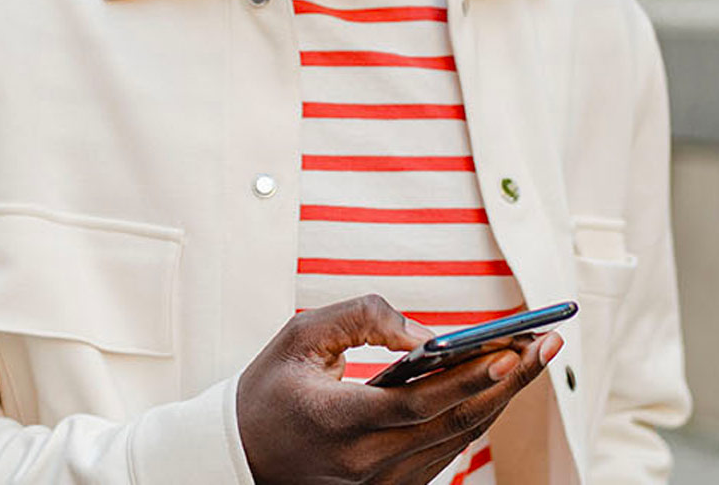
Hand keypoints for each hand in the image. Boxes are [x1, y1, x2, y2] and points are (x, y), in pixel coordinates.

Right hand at [237, 295, 561, 484]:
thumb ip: (361, 319)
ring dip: (498, 397)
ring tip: (531, 357)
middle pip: (455, 422)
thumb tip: (426, 334)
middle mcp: (368, 464)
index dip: (471, 376)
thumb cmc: (269, 390)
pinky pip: (443, 451)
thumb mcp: (300, 336)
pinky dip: (472, 416)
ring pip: (457, 440)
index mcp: (341, 423)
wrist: (241, 456)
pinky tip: (494, 386)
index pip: (422, 402)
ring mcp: (382, 484)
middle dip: (508, 380)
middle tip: (546, 342)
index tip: (513, 347)